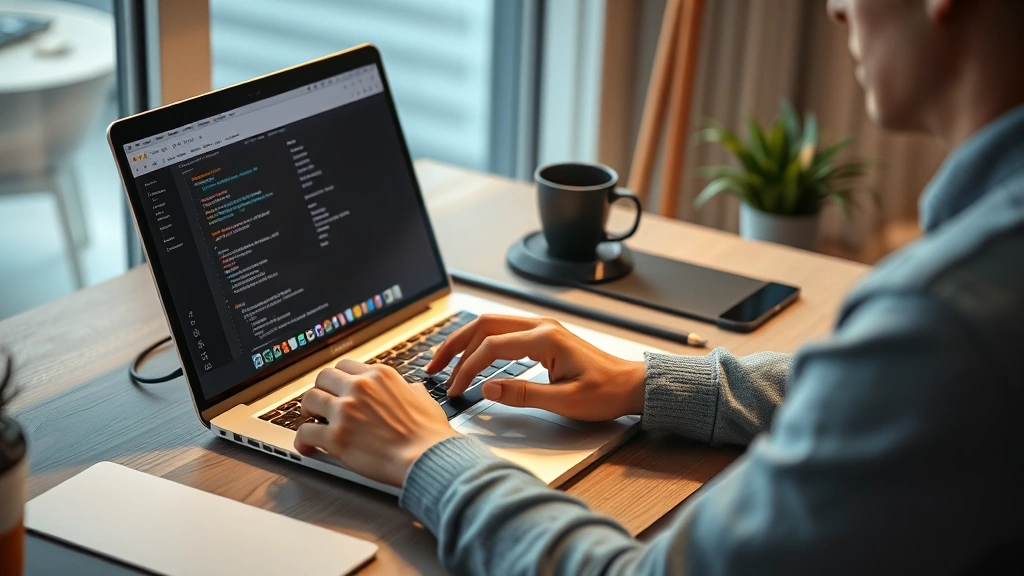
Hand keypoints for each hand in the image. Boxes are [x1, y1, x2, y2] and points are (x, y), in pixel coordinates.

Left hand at [294, 359, 458, 486]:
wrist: (427, 457)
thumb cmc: (429, 434)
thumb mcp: (424, 399)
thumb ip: (410, 390)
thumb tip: (409, 389)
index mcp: (380, 376)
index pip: (345, 366)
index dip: (339, 380)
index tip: (337, 389)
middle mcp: (360, 388)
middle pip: (323, 378)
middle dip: (321, 391)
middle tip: (322, 404)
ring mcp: (346, 411)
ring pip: (309, 400)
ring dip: (309, 412)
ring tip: (313, 421)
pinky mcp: (337, 436)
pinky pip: (305, 432)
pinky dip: (302, 440)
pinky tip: (306, 445)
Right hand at [425, 315, 646, 420]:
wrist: (631, 385)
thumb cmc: (605, 393)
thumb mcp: (564, 401)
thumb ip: (523, 394)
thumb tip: (486, 389)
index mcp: (545, 339)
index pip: (492, 347)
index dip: (468, 368)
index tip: (455, 389)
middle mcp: (541, 327)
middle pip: (484, 325)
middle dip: (455, 346)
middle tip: (433, 368)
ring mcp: (542, 329)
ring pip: (491, 326)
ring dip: (466, 343)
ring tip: (446, 363)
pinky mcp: (543, 337)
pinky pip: (504, 333)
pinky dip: (482, 344)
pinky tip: (473, 359)